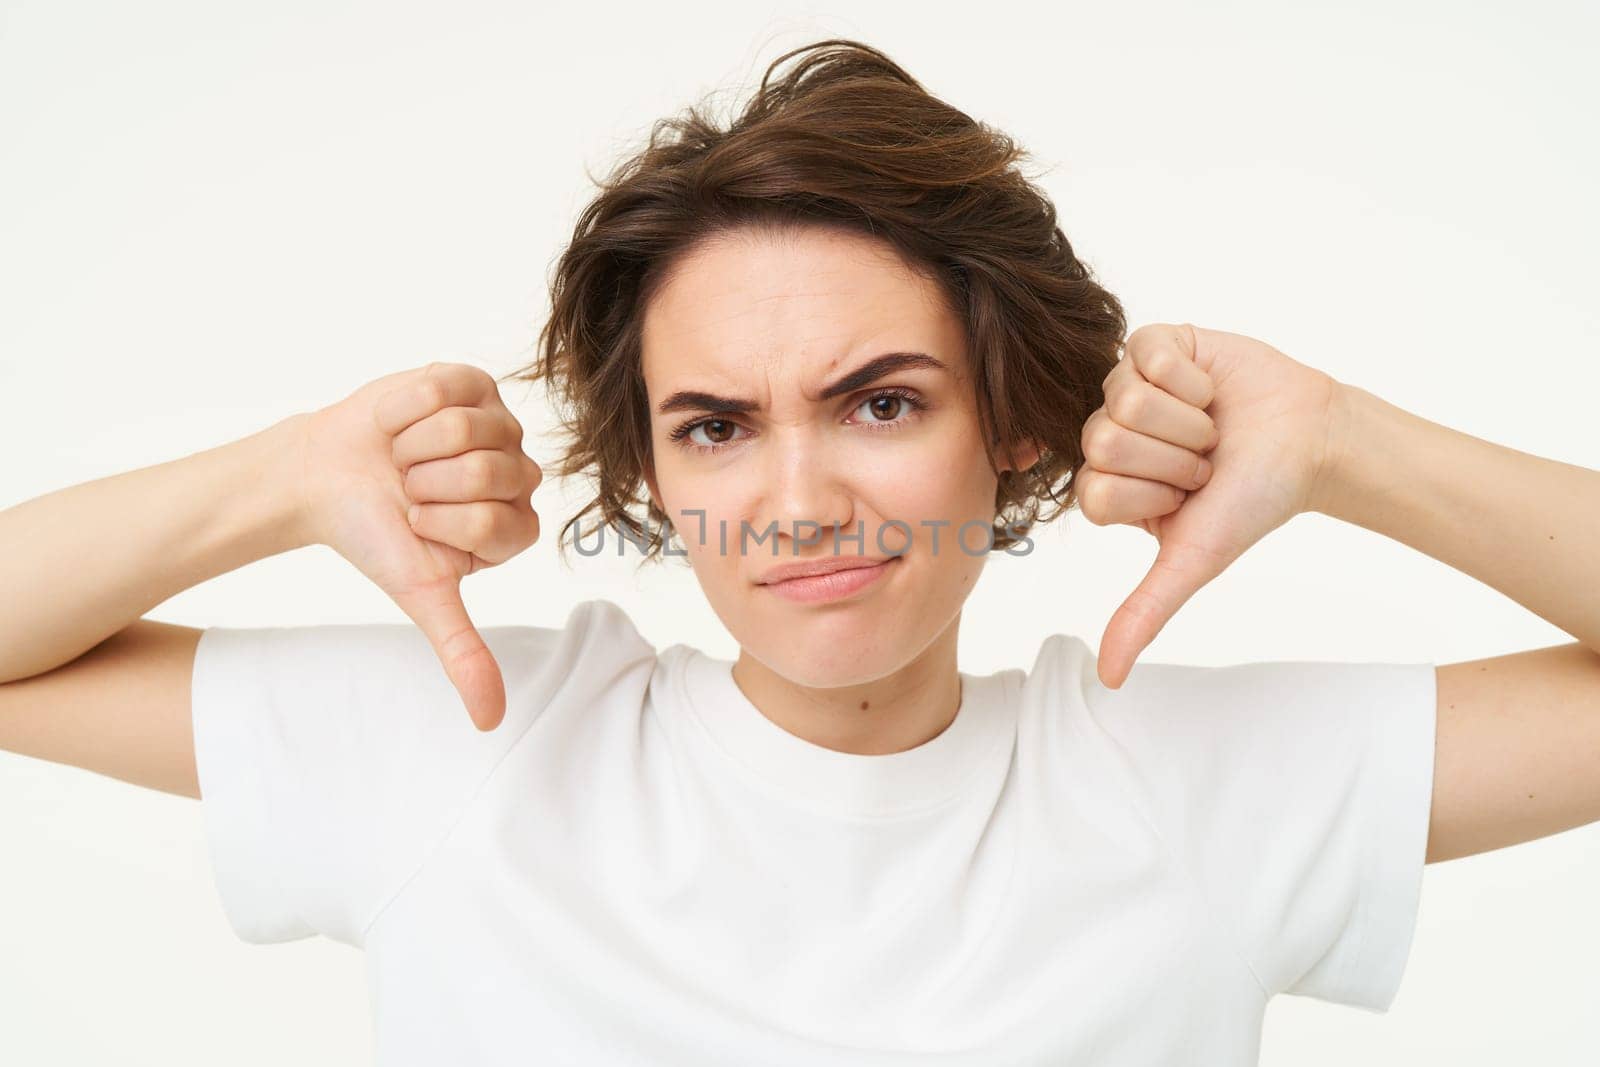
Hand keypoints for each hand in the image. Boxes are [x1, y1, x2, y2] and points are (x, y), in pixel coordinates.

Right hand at [292, 362, 543, 730]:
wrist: (325, 478)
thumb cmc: (376, 536)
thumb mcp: (421, 596)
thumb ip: (463, 653)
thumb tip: (489, 723)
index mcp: (517, 527)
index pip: (496, 521)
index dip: (442, 522)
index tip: (419, 525)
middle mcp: (520, 475)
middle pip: (489, 471)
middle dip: (428, 483)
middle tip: (408, 489)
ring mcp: (501, 424)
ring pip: (470, 427)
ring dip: (415, 445)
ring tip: (402, 458)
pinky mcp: (473, 382)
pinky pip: (446, 387)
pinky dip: (406, 408)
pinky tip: (400, 425)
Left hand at [1077, 323, 1340, 687]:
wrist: (1312, 442)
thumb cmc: (1253, 500)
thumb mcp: (1194, 560)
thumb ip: (1144, 612)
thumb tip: (1111, 679)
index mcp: (1107, 484)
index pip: (1094, 490)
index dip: (1152, 495)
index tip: (1188, 497)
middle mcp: (1109, 434)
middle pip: (1104, 441)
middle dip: (1173, 457)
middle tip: (1204, 461)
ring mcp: (1126, 386)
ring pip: (1125, 397)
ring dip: (1188, 418)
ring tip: (1211, 427)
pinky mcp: (1155, 343)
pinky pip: (1146, 352)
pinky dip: (1191, 375)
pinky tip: (1210, 389)